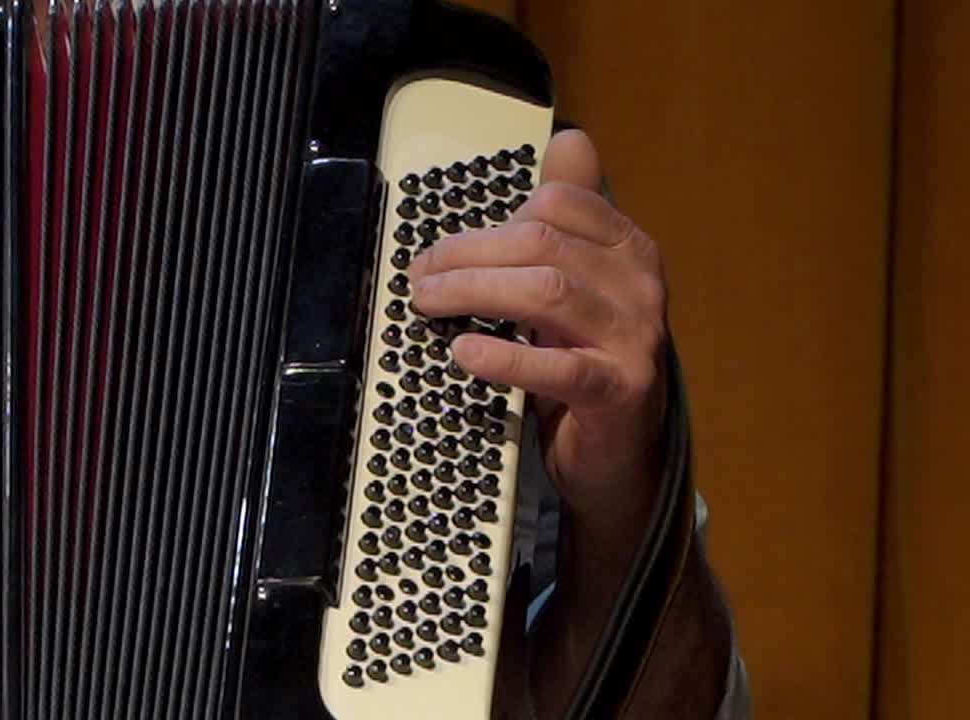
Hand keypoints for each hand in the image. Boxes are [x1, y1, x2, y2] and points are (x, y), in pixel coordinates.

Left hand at [409, 129, 669, 537]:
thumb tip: (570, 139)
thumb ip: (569, 216)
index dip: (487, 222)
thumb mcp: (578, 281)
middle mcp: (641, 285)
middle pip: (542, 242)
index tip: (439, 250)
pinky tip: (464, 351)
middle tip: (418, 276)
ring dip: (473, 292)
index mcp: (629, 249)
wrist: (620, 451)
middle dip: (467, 254)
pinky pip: (558, 366)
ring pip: (548, 292)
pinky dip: (504, 356)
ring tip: (427, 303)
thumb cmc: (587, 359)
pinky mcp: (619, 391)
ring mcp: (635, 338)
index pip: (557, 204)